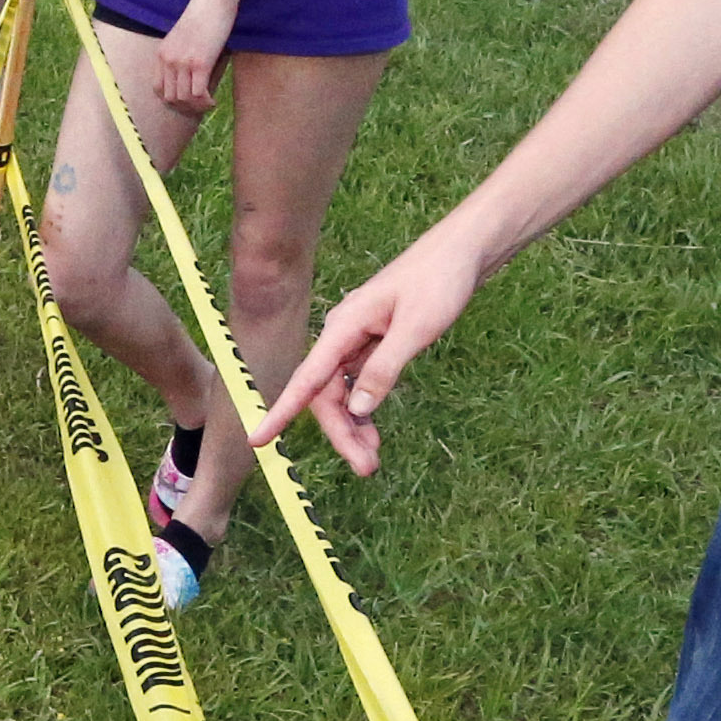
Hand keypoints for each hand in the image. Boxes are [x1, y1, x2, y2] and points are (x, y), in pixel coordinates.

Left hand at [153, 0, 237, 111]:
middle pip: (170, 97)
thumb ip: (181, 56)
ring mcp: (183, 63)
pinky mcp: (200, 63)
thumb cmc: (202, 16)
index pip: (157, 88)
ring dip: (197, 106)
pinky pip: (198, 94)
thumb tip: (190, 78)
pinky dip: (205, 101)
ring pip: (184, 99)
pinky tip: (213, 100)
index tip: (185, 101)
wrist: (212, 1)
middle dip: (185, 107)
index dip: (171, 99)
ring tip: (208, 103)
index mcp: (162, 54)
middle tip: (199, 105)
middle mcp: (168, 60)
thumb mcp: (183, 38)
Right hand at [254, 227, 486, 475]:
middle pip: (326, 395)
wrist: (462, 252)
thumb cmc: (440, 281)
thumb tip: (358, 409)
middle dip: (341, 433)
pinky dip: (365, 409)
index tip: (259, 439)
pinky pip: (359, 384)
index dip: (281, 411)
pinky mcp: (375, 343)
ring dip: (353, 426)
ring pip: (343, 393)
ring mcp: (359, 340)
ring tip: (373, 459)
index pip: (306, 378)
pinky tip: (374, 430)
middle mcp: (344, 335)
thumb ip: (385, 368)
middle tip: (367, 468)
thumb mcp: (416, 328)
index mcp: (345, 327)